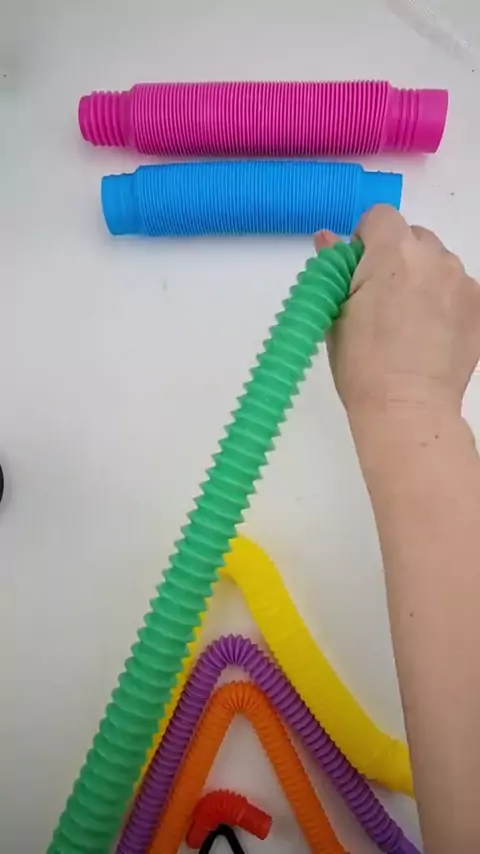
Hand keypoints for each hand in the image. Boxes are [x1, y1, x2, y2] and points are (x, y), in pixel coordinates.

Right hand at [315, 205, 479, 417]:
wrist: (407, 408)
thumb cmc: (361, 365)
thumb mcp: (335, 314)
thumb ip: (335, 269)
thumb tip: (327, 239)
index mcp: (393, 253)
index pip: (379, 217)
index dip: (364, 240)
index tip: (357, 271)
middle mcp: (434, 258)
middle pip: (413, 237)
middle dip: (395, 257)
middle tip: (380, 298)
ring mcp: (462, 282)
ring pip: (438, 263)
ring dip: (422, 278)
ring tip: (408, 320)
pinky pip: (458, 288)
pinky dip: (445, 301)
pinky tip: (430, 333)